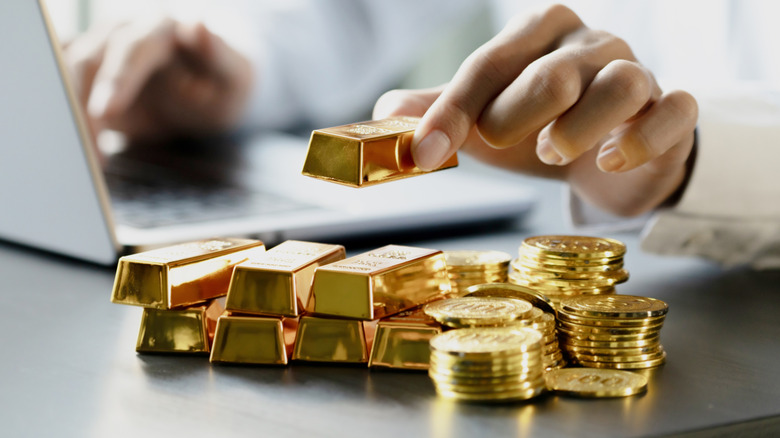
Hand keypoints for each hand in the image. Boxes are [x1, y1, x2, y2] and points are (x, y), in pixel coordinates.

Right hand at [64, 17, 252, 143]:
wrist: (211, 90)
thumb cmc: (225, 83)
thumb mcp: (234, 75)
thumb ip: (219, 54)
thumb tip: (199, 25)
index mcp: (162, 29)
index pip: (133, 48)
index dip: (118, 78)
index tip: (105, 112)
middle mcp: (126, 33)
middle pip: (90, 61)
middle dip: (84, 106)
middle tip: (92, 151)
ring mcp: (103, 52)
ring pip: (71, 77)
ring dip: (74, 118)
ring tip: (91, 158)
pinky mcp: (92, 77)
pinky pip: (68, 92)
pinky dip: (69, 119)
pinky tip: (76, 146)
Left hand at [374, 4, 696, 216]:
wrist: (609, 152)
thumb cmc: (540, 125)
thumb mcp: (485, 117)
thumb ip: (438, 112)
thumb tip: (383, 115)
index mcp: (539, 34)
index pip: (490, 64)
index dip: (453, 111)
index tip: (426, 153)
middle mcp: (592, 45)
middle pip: (555, 69)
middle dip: (518, 110)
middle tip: (499, 141)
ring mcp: (639, 73)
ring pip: (622, 84)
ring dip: (580, 125)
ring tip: (551, 153)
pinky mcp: (674, 111)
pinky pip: (676, 111)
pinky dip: (644, 138)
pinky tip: (612, 161)